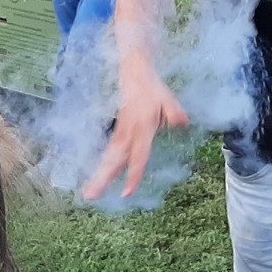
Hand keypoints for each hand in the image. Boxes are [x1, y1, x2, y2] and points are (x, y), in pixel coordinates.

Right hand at [84, 73, 188, 200]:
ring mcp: (121, 133)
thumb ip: (176, 115)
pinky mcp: (118, 133)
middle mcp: (128, 133)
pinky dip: (103, 167)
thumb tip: (182, 124)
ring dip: (99, 176)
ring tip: (88, 194)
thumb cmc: (153, 90)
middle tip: (90, 197)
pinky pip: (110, 153)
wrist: (134, 75)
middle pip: (115, 160)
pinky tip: (98, 180)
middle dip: (102, 179)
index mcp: (141, 128)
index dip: (132, 175)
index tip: (126, 192)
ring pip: (109, 158)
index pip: (137, 157)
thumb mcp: (169, 100)